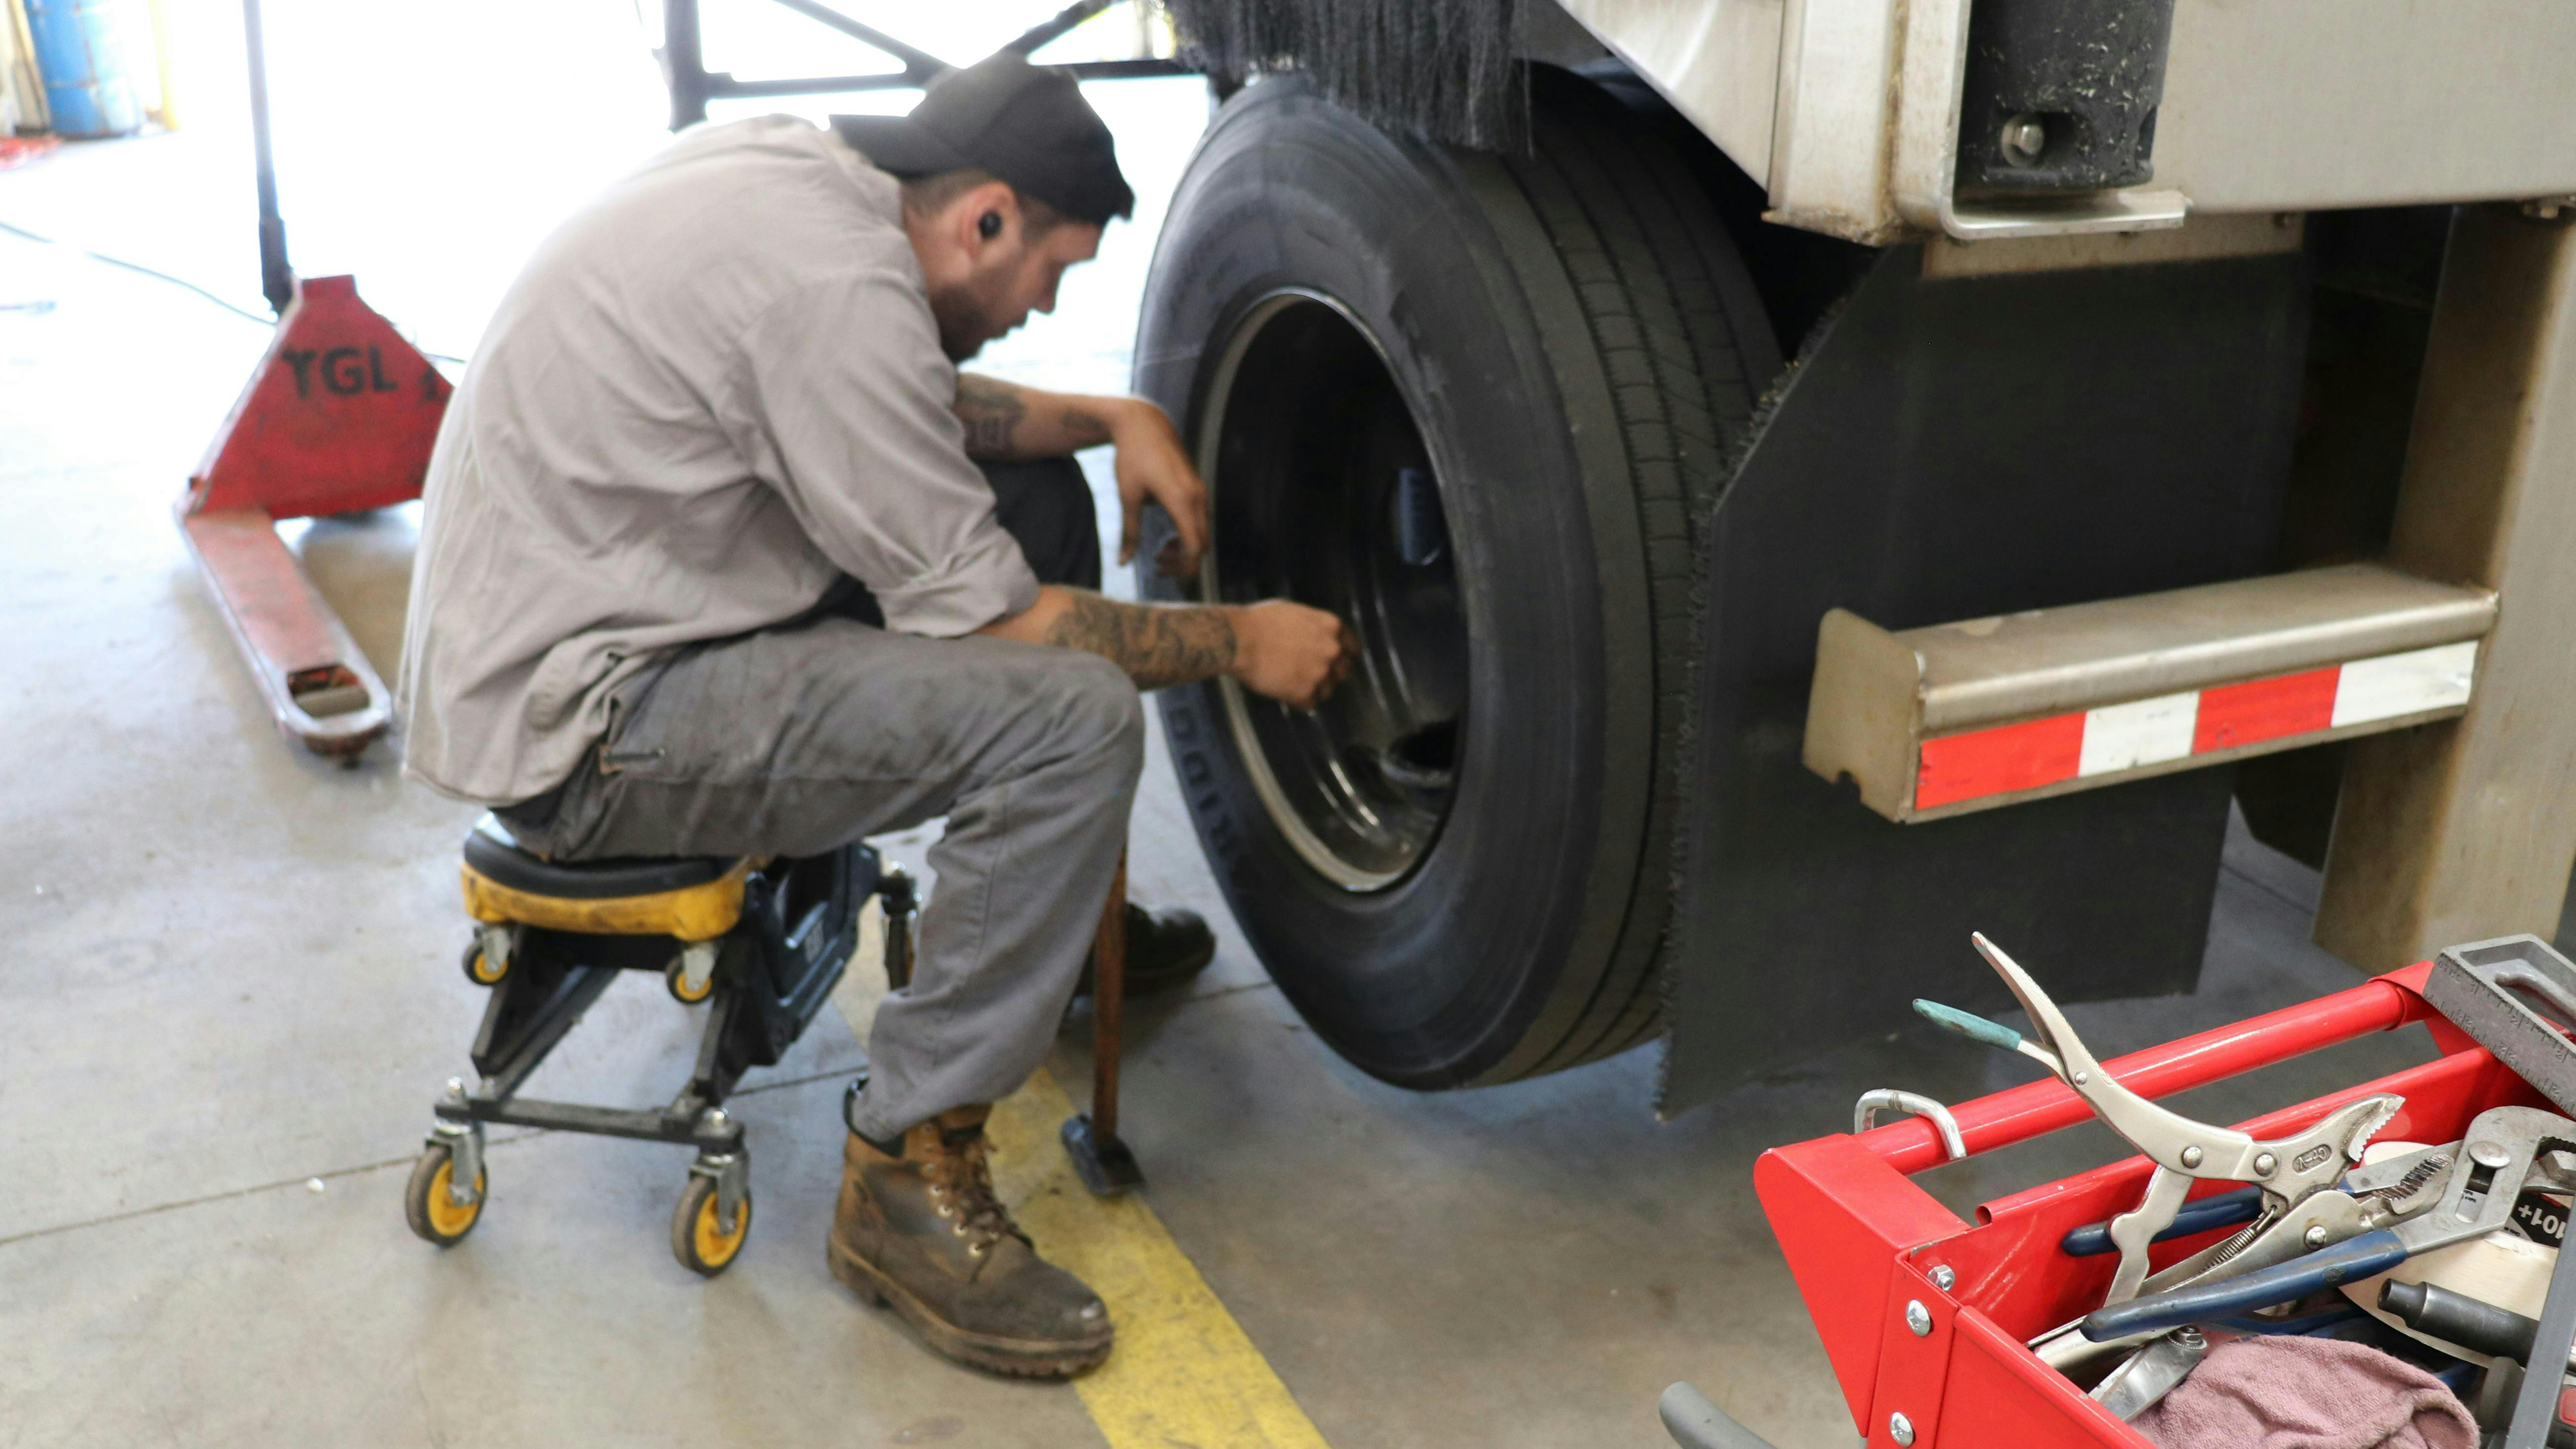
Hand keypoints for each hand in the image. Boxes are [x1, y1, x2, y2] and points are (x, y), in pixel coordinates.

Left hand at [1108, 399, 1208, 576]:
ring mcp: (1199, 489)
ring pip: (1201, 531)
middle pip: (1201, 542)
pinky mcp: (1196, 486)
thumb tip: (1122, 563)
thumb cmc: (1131, 457)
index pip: (1193, 545)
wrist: (1142, 422)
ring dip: (1185, 547)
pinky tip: (1167, 536)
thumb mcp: (1127, 497)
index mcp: (1181, 499)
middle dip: (1183, 561)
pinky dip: (1187, 532)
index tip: (1172, 581)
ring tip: (1159, 554)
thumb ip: (1128, 532)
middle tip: (1158, 568)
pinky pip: (1199, 518)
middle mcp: (1197, 495)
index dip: (1186, 568)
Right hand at [1229, 600, 1356, 708]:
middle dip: (1329, 675)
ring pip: (1327, 690)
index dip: (1344, 655)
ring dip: (1313, 690)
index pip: (1352, 647)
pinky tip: (1285, 693)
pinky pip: (1309, 704)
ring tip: (1292, 684)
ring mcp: (1320, 673)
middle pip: (1343, 671)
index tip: (1336, 662)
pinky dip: (1298, 701)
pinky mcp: (1305, 692)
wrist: (1240, 640)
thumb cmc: (1260, 622)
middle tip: (1310, 675)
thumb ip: (1314, 626)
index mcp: (1332, 627)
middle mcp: (1332, 650)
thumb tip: (1317, 635)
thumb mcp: (1295, 612)